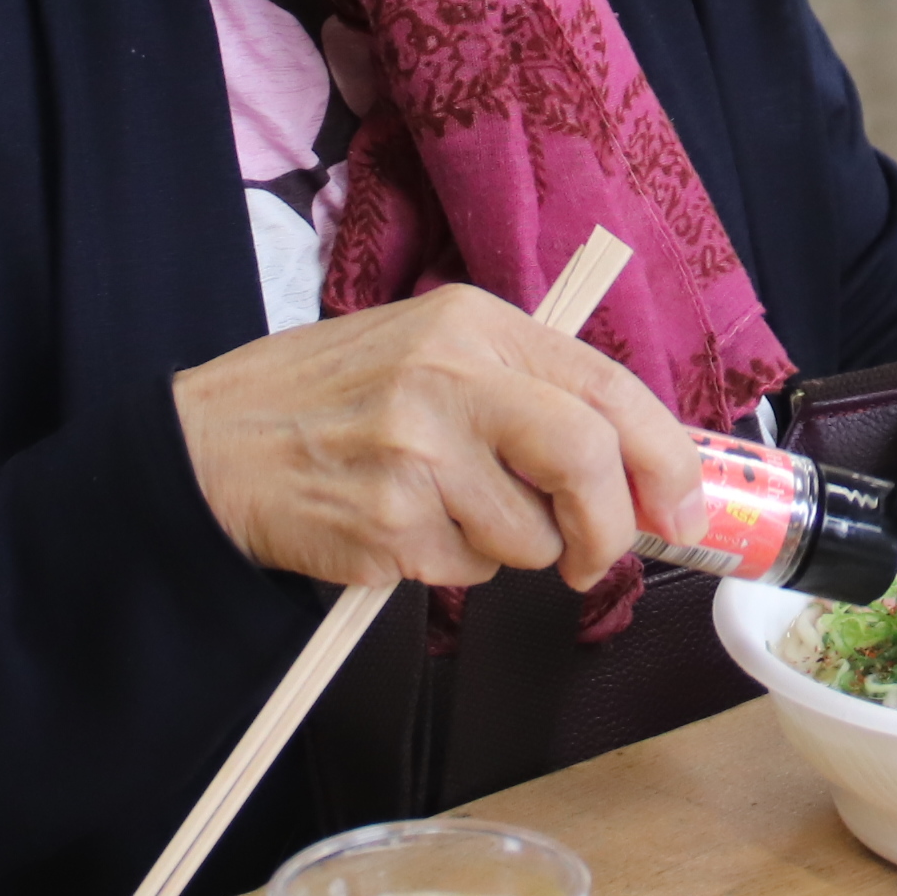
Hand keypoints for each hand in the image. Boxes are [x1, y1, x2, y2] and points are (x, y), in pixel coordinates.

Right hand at [169, 284, 701, 591]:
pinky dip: (448, 565)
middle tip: (595, 558)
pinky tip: (398, 526)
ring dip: (505, 547)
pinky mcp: (387, 525)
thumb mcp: (429, 348)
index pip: (607, 386)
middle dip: (609, 527)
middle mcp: (450, 378)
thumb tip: (635, 466)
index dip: (664, 457)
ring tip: (439, 508)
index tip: (685, 509)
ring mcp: (416, 454)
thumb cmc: (331, 397)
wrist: (211, 444)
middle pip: (585, 458)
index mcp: (474, 324)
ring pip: (527, 536)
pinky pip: (464, 571)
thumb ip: (526, 391)